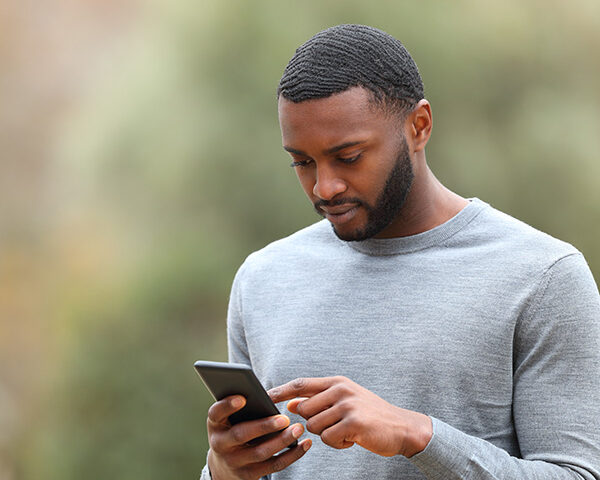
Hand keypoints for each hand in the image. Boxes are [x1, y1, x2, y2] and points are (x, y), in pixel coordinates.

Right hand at [206, 395, 311, 479]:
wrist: (225, 465)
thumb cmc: (233, 428)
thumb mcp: (229, 418)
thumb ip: (241, 406)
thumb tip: (263, 393)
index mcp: (215, 424)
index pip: (216, 413)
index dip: (227, 405)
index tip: (243, 398)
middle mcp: (220, 444)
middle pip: (241, 435)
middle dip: (264, 426)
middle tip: (284, 418)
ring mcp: (234, 461)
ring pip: (260, 453)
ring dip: (282, 441)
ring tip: (299, 428)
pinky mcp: (249, 475)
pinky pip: (274, 465)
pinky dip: (292, 455)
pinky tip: (305, 444)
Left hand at [268, 376, 431, 457]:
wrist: (402, 427)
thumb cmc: (370, 415)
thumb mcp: (344, 401)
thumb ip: (319, 400)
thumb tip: (291, 403)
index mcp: (337, 382)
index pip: (301, 384)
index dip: (281, 390)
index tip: (264, 396)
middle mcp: (341, 390)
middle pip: (304, 409)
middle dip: (313, 423)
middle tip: (333, 426)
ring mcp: (347, 405)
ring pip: (314, 426)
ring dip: (327, 435)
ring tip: (346, 432)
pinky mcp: (353, 422)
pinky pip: (328, 438)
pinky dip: (337, 444)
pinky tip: (352, 439)